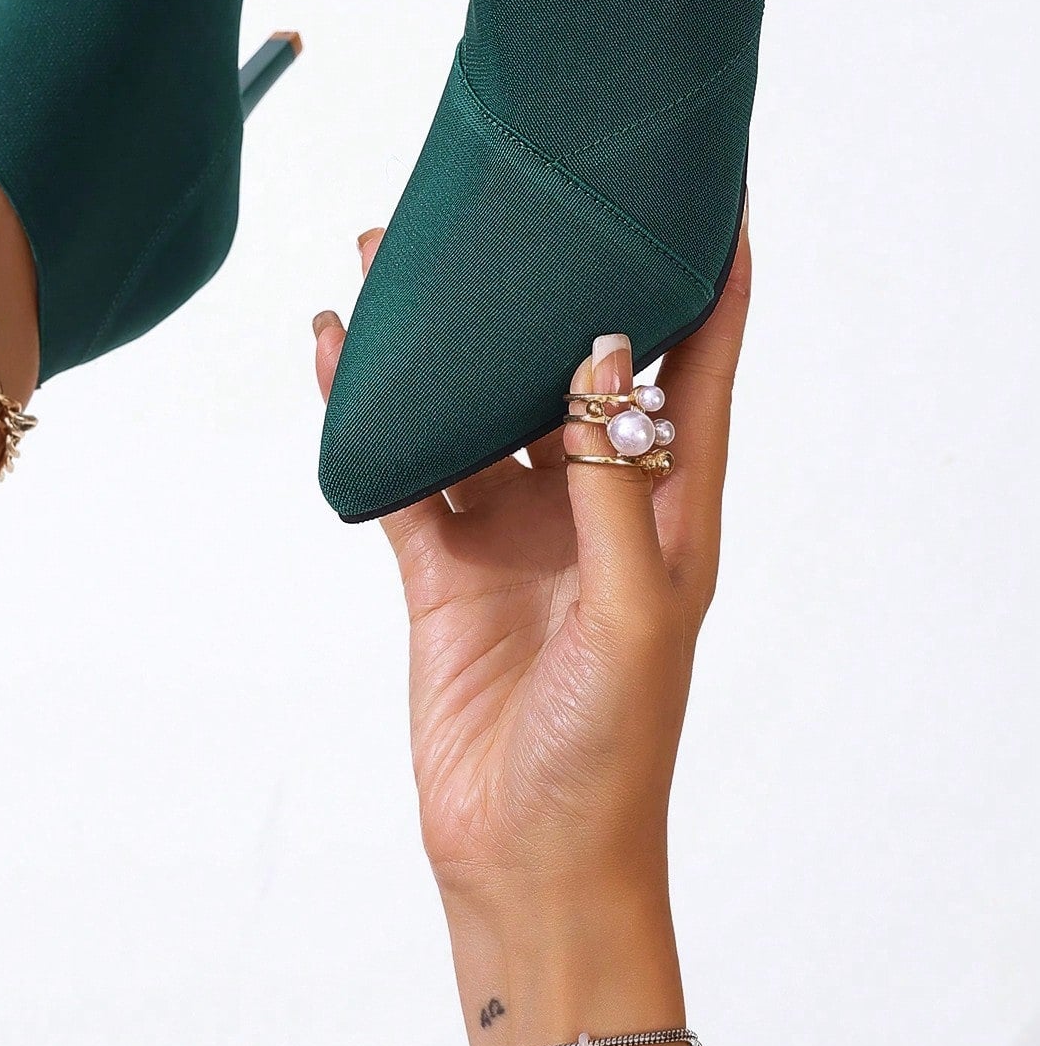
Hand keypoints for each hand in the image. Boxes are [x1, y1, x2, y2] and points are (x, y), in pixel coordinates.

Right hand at [314, 212, 750, 1045]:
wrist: (527, 857)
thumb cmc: (612, 749)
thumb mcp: (634, 609)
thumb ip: (615, 480)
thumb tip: (598, 349)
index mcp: (672, 504)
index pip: (702, 362)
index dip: (709, 276)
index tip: (698, 187)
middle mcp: (597, 499)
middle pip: (568, 362)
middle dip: (538, 282)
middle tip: (502, 199)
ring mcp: (517, 526)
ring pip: (474, 402)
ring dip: (437, 338)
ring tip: (390, 255)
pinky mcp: (445, 561)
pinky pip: (404, 465)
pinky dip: (368, 412)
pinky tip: (337, 355)